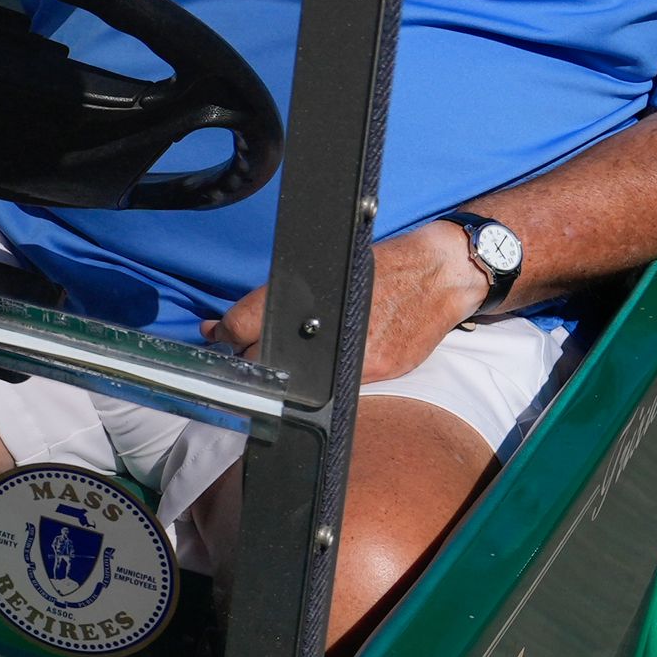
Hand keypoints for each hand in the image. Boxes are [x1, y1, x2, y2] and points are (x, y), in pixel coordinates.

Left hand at [209, 219, 481, 380]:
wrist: (436, 275)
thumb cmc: (378, 268)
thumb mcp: (317, 272)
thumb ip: (267, 302)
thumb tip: (219, 329)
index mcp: (301, 299)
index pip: (240, 329)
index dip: (227, 337)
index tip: (222, 339)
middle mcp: (321, 330)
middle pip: (259, 362)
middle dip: (251, 359)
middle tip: (258, 348)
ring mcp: (348, 356)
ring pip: (294, 381)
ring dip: (287, 373)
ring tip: (301, 354)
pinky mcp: (375, 373)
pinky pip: (333, 388)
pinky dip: (324, 380)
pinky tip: (333, 362)